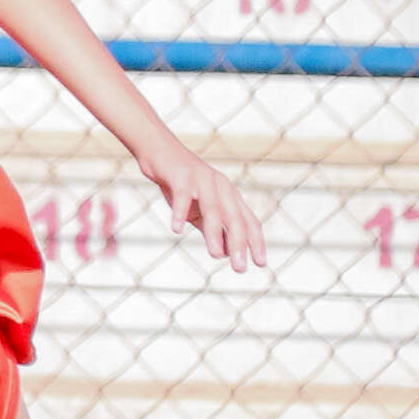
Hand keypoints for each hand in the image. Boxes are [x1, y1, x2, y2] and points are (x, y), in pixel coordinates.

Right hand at [137, 142, 266, 271]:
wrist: (158, 150)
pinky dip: (179, 213)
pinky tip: (176, 229)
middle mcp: (221, 187)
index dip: (255, 242)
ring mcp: (202, 180)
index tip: (260, 263)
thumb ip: (211, 228)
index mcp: (228, 195)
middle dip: (240, 244)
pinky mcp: (181, 176)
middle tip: (240, 267)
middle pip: (234, 218)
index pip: (248, 221)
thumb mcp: (198, 209)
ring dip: (214, 233)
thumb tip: (224, 252)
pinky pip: (182, 197)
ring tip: (216, 255)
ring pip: (212, 210)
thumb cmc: (179, 183)